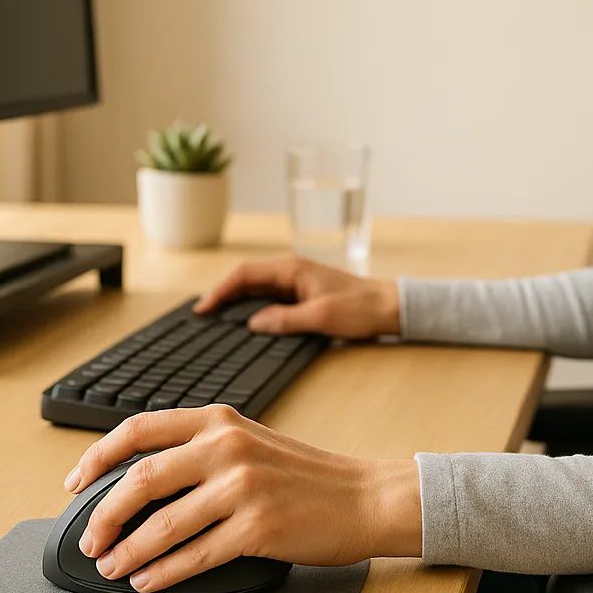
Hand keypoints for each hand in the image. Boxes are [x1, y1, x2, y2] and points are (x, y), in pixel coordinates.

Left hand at [61, 405, 421, 592]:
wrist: (365, 497)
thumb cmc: (307, 476)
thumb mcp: (250, 441)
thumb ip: (200, 450)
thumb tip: (138, 484)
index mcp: (220, 419)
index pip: (138, 428)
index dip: (96, 457)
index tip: (75, 483)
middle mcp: (227, 446)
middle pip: (140, 479)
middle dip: (103, 515)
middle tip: (91, 539)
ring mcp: (243, 486)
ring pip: (162, 524)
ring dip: (128, 552)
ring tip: (113, 567)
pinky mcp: (257, 526)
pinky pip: (194, 556)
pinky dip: (163, 573)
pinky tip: (149, 580)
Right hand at [194, 254, 400, 339]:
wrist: (389, 307)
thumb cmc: (360, 308)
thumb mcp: (321, 317)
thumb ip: (285, 319)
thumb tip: (254, 324)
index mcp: (291, 269)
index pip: (244, 274)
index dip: (220, 290)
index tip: (203, 308)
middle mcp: (291, 270)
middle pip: (246, 278)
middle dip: (222, 294)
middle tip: (202, 315)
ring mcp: (296, 280)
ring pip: (256, 287)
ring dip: (235, 299)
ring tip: (215, 317)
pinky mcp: (302, 292)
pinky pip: (269, 296)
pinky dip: (252, 305)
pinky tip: (246, 320)